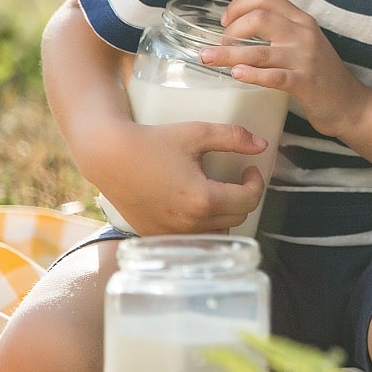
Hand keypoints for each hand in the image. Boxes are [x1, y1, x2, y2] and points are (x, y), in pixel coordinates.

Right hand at [95, 119, 267, 234]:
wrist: (109, 157)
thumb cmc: (152, 143)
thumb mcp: (197, 133)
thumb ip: (234, 137)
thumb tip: (262, 145)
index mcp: (203, 200)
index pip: (250, 200)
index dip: (257, 182)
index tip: (249, 169)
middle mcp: (189, 224)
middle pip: (238, 217)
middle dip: (243, 197)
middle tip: (235, 179)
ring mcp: (172, 234)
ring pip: (218, 232)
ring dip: (225, 214)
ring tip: (217, 193)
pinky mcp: (158, 236)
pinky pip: (193, 238)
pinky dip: (202, 225)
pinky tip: (195, 205)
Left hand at [199, 0, 370, 140]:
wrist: (351, 104)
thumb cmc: (321, 75)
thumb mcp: (305, 44)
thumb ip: (282, 32)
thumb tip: (239, 28)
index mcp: (302, 21)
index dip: (239, 6)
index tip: (225, 22)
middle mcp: (304, 34)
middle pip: (259, 18)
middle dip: (230, 30)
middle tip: (218, 46)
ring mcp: (305, 58)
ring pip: (258, 51)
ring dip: (227, 55)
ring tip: (207, 59)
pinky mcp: (305, 82)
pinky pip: (273, 76)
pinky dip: (251, 75)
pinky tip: (235, 75)